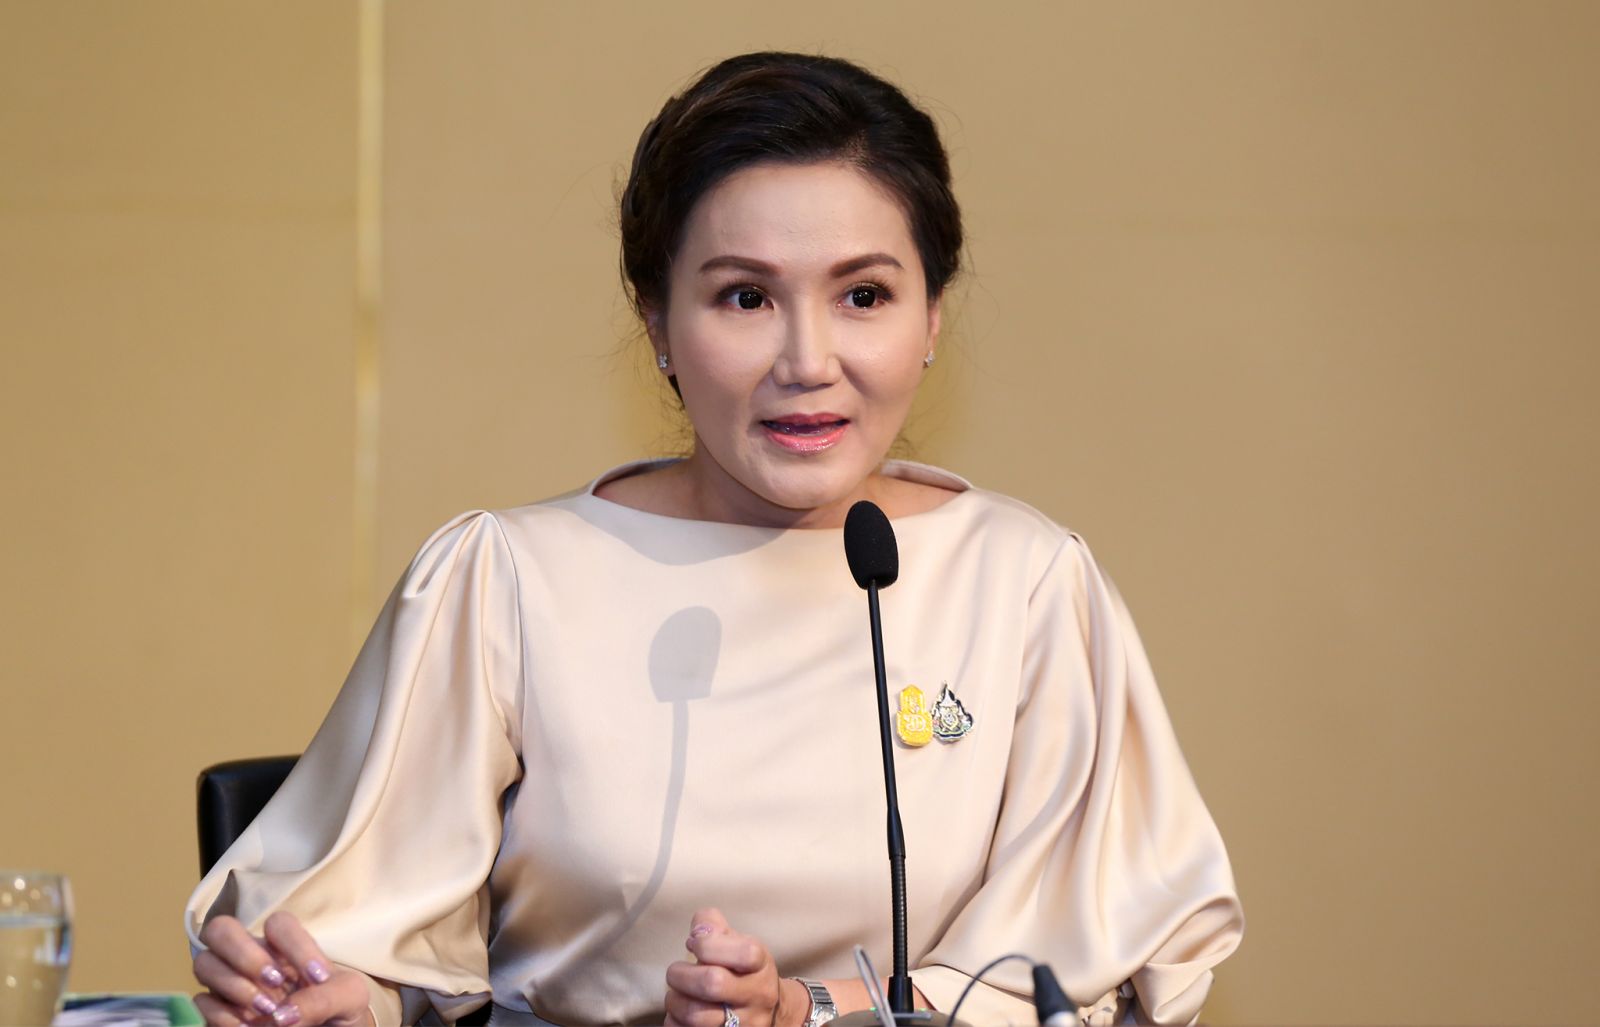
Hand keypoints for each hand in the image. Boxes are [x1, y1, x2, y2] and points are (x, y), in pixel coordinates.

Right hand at [192, 912, 373, 1026]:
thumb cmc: (339, 1010)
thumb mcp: (349, 998)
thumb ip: (325, 998)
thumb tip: (284, 1015)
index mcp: (286, 946)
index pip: (278, 923)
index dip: (296, 946)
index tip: (318, 977)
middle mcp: (252, 959)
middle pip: (220, 929)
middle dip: (244, 955)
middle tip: (274, 982)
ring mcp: (230, 985)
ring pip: (204, 963)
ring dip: (234, 986)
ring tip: (267, 1012)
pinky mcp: (217, 1013)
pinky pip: (201, 1003)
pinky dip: (223, 1016)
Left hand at [663, 908, 807, 1026]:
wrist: (769, 1011)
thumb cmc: (743, 970)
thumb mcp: (738, 941)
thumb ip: (713, 925)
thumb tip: (697, 931)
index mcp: (761, 964)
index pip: (744, 952)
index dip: (708, 944)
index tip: (694, 943)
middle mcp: (758, 995)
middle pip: (713, 984)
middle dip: (682, 975)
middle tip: (675, 972)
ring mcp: (745, 1024)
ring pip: (697, 1016)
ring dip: (674, 1002)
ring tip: (675, 995)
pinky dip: (674, 1023)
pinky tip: (679, 1015)